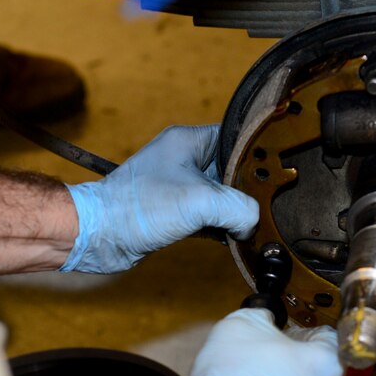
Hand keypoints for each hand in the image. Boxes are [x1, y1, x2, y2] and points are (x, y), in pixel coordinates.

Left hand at [61, 125, 258, 273]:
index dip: (257, 158)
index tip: (275, 177)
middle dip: (248, 190)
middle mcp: (184, 159)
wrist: (99, 236)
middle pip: (232, 170)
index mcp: (189, 141)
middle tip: (265, 206)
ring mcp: (179, 186)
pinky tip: (232, 238)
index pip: (237, 138)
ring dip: (233, 212)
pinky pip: (208, 215)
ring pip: (221, 196)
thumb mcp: (199, 202)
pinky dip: (220, 226)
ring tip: (249, 225)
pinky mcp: (175, 211)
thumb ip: (237, 207)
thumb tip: (254, 221)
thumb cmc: (137, 208)